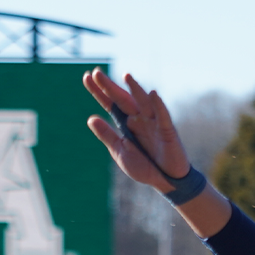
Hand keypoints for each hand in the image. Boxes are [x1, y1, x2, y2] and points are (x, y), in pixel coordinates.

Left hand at [83, 69, 189, 187]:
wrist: (166, 181)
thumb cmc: (144, 166)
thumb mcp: (120, 152)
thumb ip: (107, 135)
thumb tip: (91, 118)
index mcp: (126, 124)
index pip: (110, 104)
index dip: (99, 91)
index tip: (87, 77)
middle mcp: (138, 119)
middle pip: (122, 99)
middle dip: (110, 87)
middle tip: (96, 73)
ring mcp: (153, 123)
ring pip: (142, 102)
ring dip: (135, 89)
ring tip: (126, 76)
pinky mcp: (167, 130)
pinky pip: (162, 116)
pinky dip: (158, 105)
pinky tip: (152, 94)